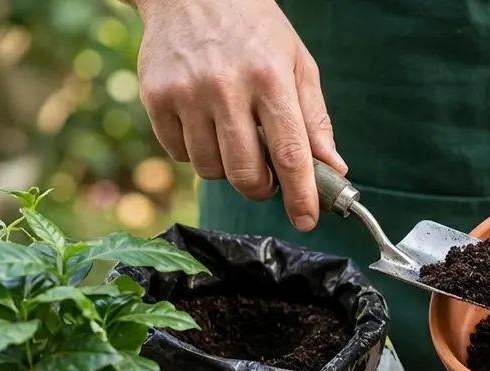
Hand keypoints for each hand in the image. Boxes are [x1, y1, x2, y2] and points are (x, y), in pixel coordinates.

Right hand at [134, 0, 346, 230]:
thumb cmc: (255, 30)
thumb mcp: (297, 63)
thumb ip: (315, 119)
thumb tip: (333, 168)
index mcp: (270, 78)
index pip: (290, 153)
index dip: (301, 195)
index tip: (307, 220)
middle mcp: (226, 87)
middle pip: (245, 173)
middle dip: (260, 188)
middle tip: (265, 178)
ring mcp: (186, 93)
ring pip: (210, 169)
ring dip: (226, 168)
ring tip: (233, 137)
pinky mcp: (156, 97)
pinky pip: (178, 153)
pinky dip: (195, 151)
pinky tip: (204, 123)